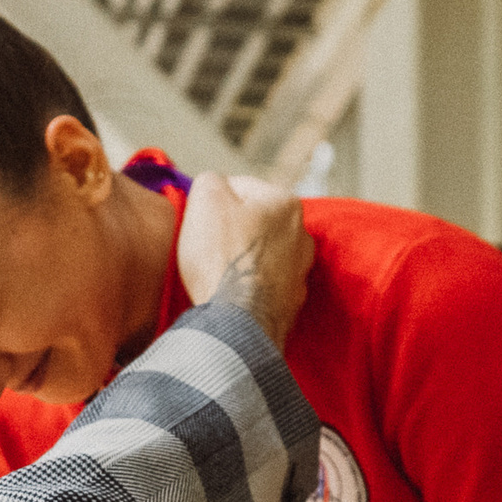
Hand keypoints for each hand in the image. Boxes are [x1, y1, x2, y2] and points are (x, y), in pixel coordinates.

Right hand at [179, 172, 310, 347]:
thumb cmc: (222, 257)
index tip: (199, 222)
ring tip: (216, 274)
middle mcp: (302, 236)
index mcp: (286, 203)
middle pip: (253, 223)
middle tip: (205, 247)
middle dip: (230, 232)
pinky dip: (248, 289)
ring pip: (260, 256)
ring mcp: (300, 274)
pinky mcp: (291, 305)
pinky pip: (263, 287)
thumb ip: (211, 180)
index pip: (239, 188)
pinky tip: (229, 295)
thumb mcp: (205, 198)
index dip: (212, 203)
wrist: (236, 322)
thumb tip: (215, 186)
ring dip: (242, 261)